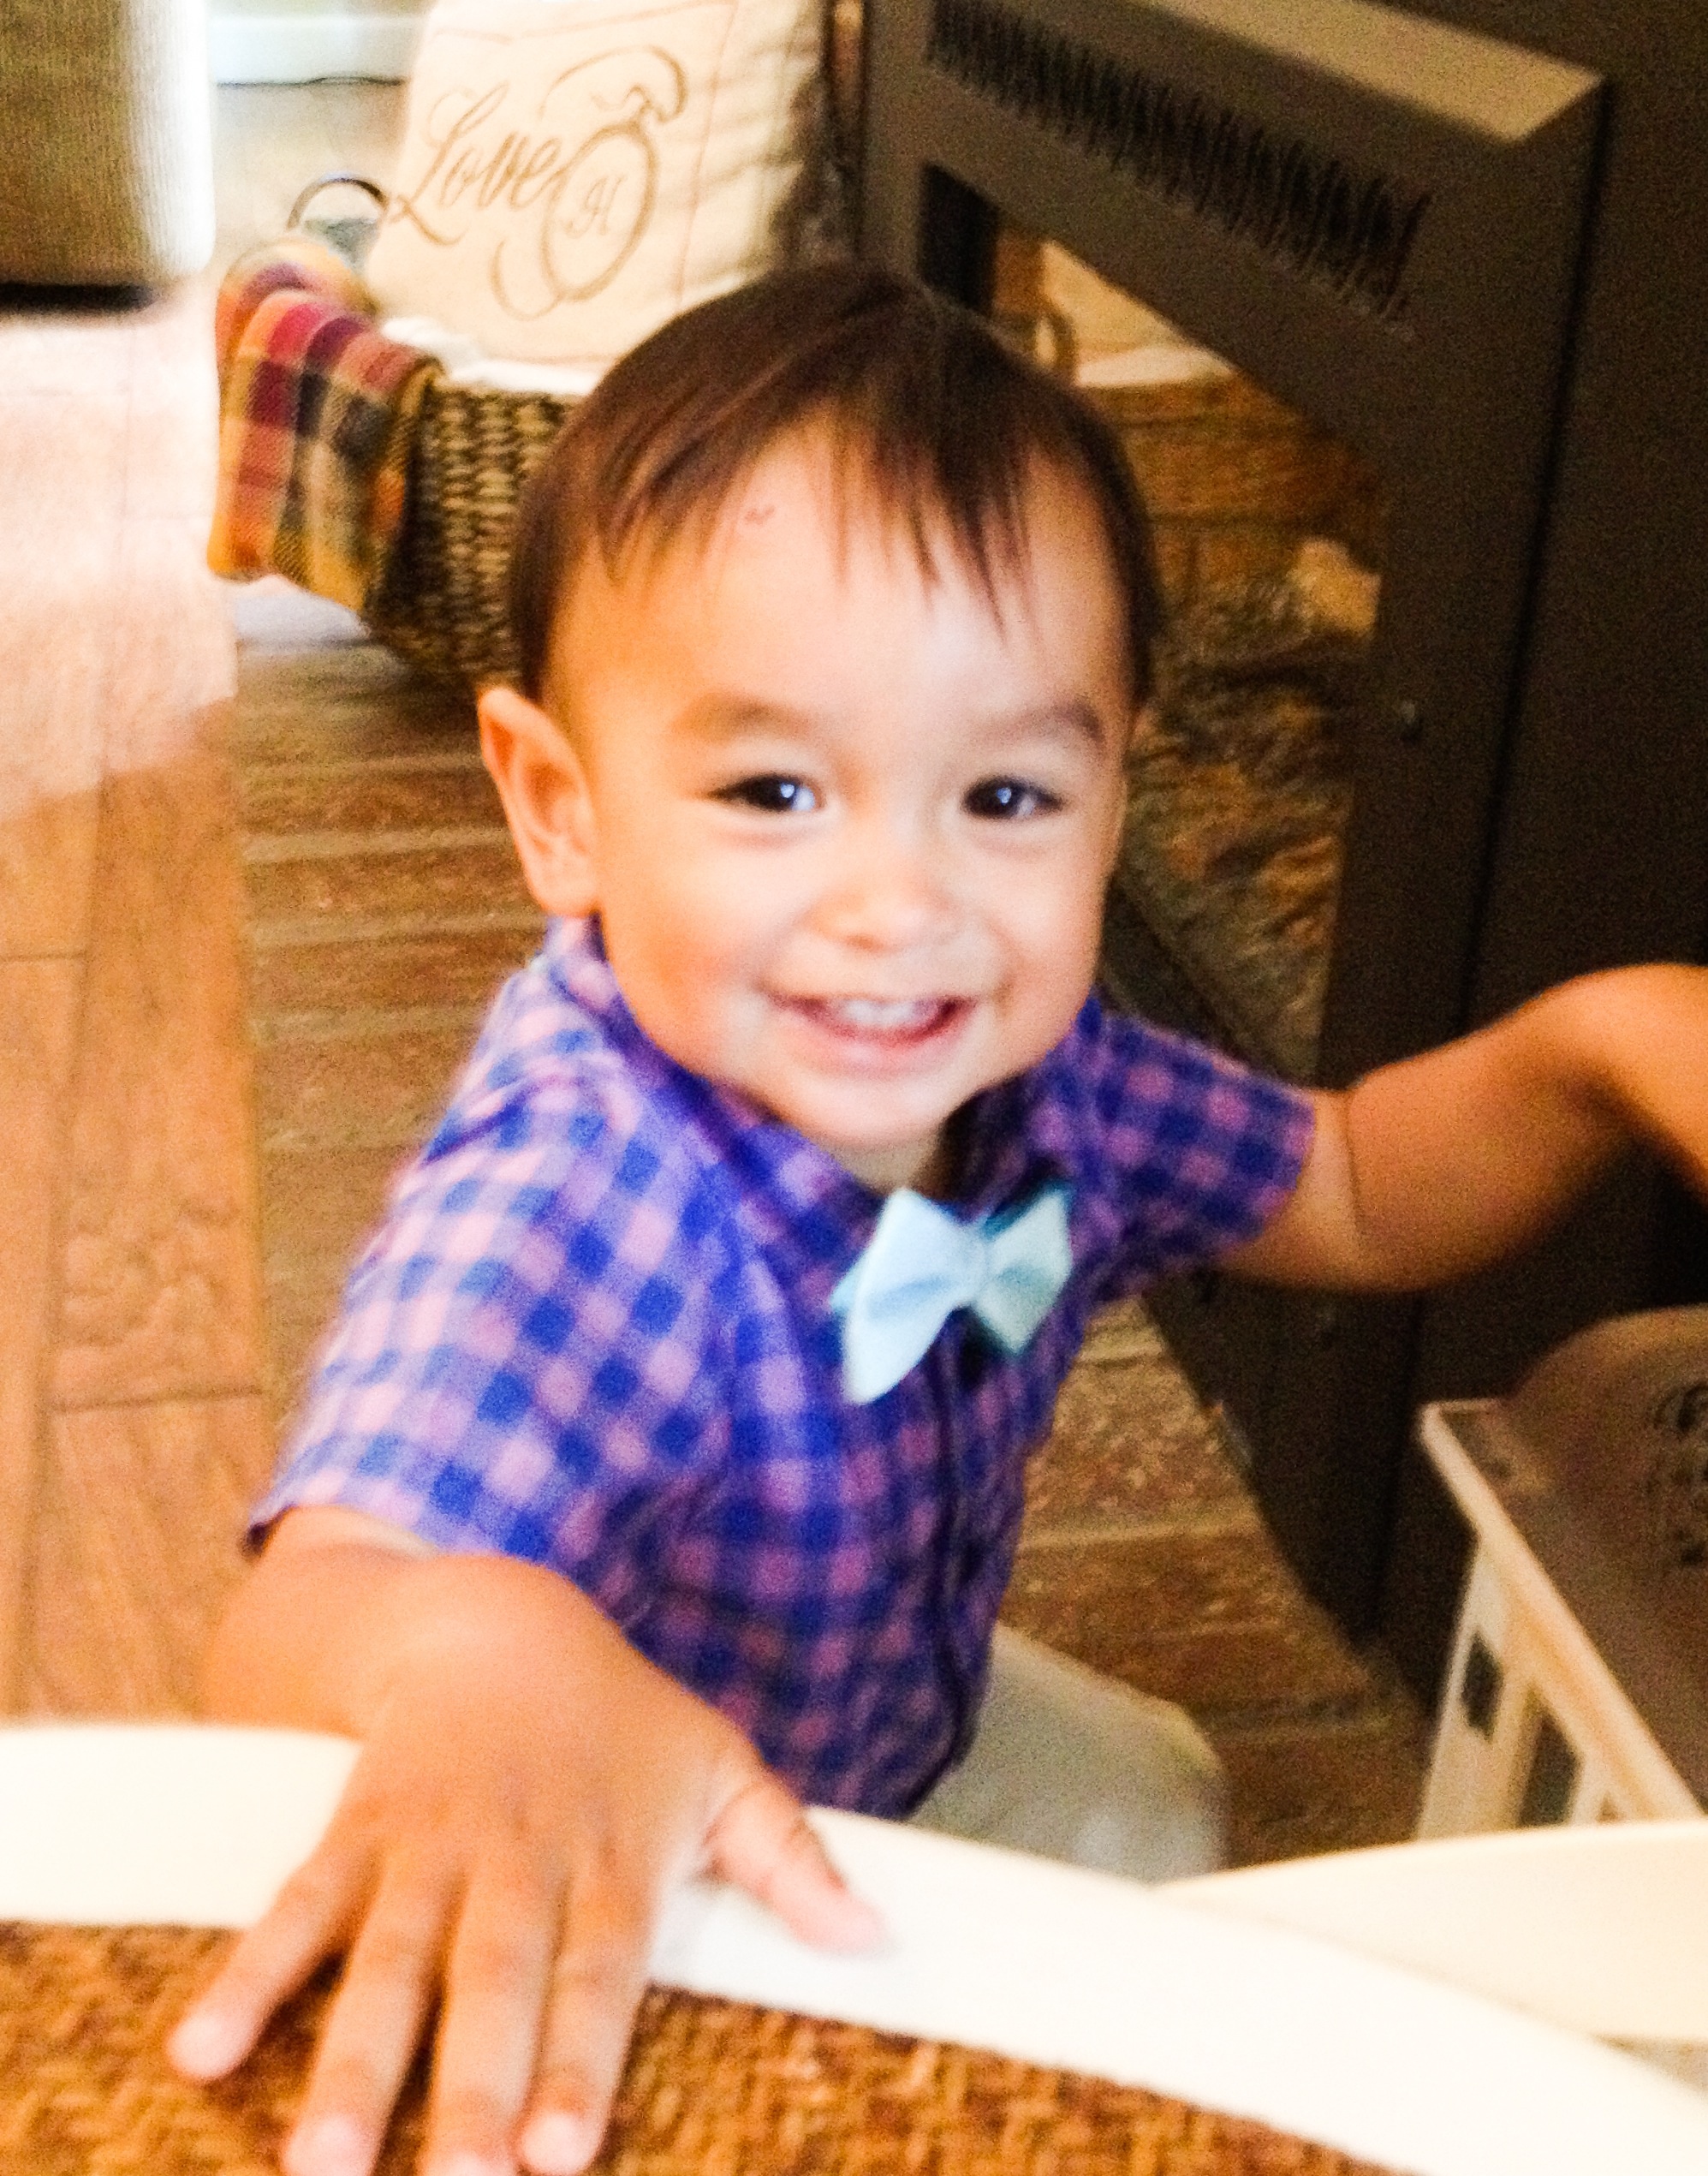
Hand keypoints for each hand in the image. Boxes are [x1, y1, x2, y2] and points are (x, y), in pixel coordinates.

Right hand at [168, 1536, 879, 2175]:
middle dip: (463, 2088)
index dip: (580, 2062)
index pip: (597, 1974)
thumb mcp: (718, 1768)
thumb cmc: (619, 1721)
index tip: (559, 2153)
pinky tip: (201, 2052)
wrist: (494, 1616)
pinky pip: (296, 1905)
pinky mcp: (354, 1831)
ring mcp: (426, 1845)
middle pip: (488, 1981)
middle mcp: (514, 1859)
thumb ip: (790, 1857)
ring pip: (384, 1960)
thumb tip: (876, 1937)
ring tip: (315, 2166)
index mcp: (608, 1860)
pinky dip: (250, 1975)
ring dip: (347, 2062)